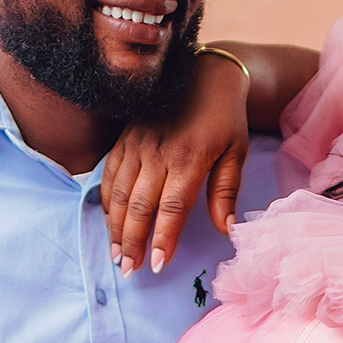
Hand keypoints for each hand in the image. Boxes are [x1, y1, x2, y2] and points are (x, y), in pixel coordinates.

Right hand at [102, 50, 250, 275]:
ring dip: (116, 227)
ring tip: (116, 255)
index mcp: (189, 159)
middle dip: (133, 241)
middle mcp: (158, 153)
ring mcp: (137, 144)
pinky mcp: (125, 137)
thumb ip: (226, 192)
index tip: (156, 266)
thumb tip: (225, 231)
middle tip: (128, 270)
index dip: (162, 239)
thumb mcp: (236, 152)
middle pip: (140, 206)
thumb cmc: (225, 117)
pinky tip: (109, 222)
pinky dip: (107, 201)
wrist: (204, 72)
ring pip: (120, 193)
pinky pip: (109, 174)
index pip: (171, 208)